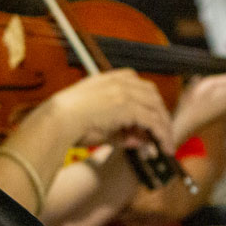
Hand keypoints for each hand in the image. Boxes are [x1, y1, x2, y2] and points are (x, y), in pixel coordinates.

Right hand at [43, 68, 173, 152]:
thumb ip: (120, 129)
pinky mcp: (129, 107)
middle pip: (152, 95)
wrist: (58, 119)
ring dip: (164, 127)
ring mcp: (126, 92)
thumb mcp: (98, 121)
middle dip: (161, 114)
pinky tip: (164, 146)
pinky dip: (162, 134)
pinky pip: (153, 121)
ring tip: (167, 144)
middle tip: (164, 132)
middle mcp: (120, 82)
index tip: (153, 117)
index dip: (149, 103)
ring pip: (156, 108)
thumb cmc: (68, 121)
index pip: (139, 86)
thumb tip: (138, 141)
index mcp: (110, 78)